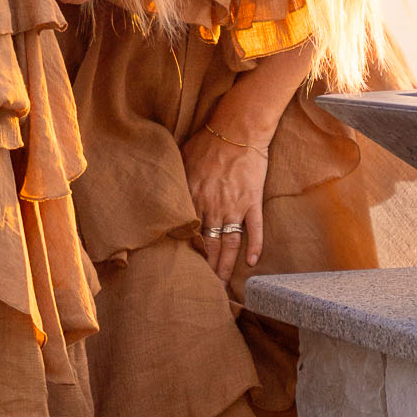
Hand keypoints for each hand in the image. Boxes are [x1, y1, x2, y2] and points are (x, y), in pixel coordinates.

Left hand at [181, 124, 268, 287]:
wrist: (238, 129)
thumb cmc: (208, 141)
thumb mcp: (182, 159)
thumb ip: (175, 181)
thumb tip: (162, 195)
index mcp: (192, 197)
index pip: (188, 234)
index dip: (186, 253)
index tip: (183, 269)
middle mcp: (212, 206)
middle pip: (209, 245)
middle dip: (206, 268)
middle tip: (204, 288)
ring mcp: (234, 206)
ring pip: (229, 243)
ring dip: (226, 266)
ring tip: (223, 285)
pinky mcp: (253, 202)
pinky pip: (254, 229)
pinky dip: (254, 247)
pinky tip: (251, 264)